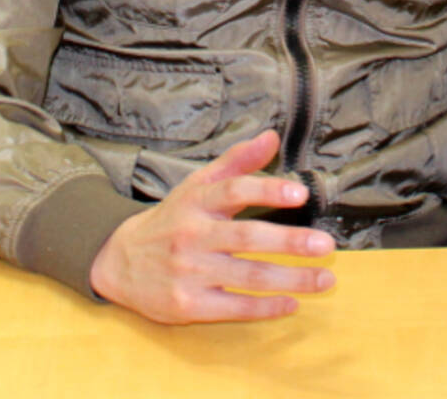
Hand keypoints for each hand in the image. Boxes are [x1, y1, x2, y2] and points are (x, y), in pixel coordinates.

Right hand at [88, 129, 335, 323]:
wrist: (120, 261)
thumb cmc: (172, 219)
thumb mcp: (198, 184)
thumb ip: (237, 162)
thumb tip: (272, 138)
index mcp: (197, 201)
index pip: (234, 190)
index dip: (268, 190)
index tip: (301, 193)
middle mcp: (193, 236)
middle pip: (247, 237)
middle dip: (290, 242)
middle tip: (326, 246)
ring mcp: (190, 273)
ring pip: (248, 277)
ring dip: (291, 280)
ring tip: (324, 280)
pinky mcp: (187, 306)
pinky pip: (234, 307)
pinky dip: (265, 308)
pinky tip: (292, 304)